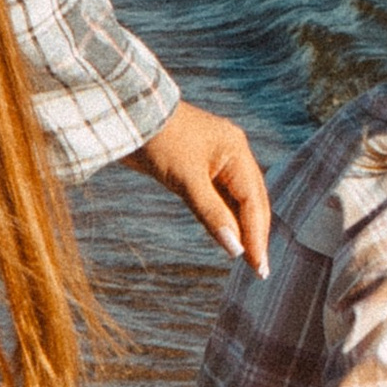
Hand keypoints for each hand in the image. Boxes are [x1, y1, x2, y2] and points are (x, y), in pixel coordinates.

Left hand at [126, 100, 271, 274]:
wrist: (126, 117)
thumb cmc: (159, 141)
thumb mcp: (186, 180)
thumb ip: (212, 214)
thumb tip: (235, 249)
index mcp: (236, 150)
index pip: (254, 200)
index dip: (257, 235)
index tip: (259, 266)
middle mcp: (231, 155)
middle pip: (252, 201)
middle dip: (255, 235)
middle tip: (259, 270)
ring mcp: (215, 161)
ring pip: (236, 201)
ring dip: (241, 228)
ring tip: (247, 259)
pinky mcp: (197, 168)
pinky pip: (219, 198)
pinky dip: (224, 218)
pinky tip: (227, 236)